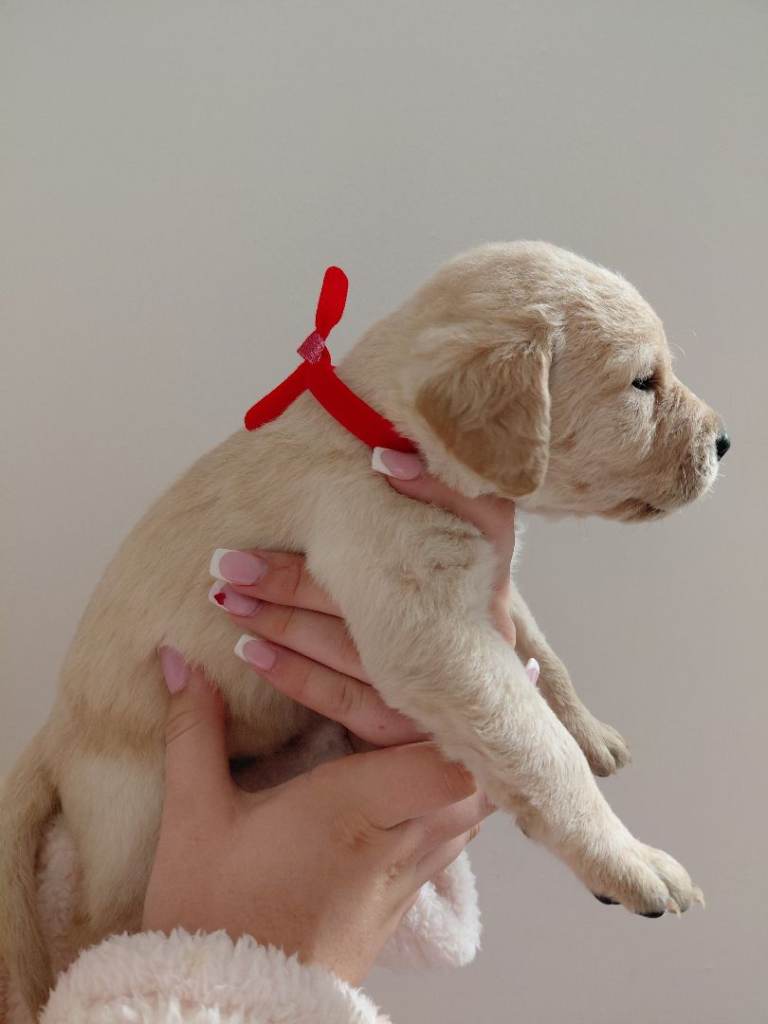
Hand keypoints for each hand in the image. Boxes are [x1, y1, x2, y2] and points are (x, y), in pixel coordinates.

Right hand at [144, 650, 492, 985]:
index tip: (446, 671)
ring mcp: (407, 876)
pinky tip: (434, 776)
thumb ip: (196, 731)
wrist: (230, 1010)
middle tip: (471, 680)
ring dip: (474, 763)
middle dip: (479, 732)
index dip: (460, 715)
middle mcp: (398, 842)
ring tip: (462, 718)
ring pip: (475, 811)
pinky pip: (454, 838)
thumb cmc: (214, 915)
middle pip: (481, 781)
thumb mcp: (195, 818)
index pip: (450, 761)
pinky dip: (460, 800)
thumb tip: (179, 660)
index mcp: (356, 812)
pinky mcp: (403, 900)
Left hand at [209, 451, 535, 746]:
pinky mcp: (413, 728)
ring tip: (226, 597)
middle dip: (294, 576)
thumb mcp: (459, 566)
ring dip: (280, 621)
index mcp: (486, 579)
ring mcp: (444, 683)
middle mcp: (473, 629)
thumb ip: (429, 512)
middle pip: (377, 593)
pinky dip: (293, 674)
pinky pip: (342, 699)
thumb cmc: (452, 620)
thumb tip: (382, 456)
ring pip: (349, 645)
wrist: (476, 713)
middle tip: (228, 559)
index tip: (378, 460)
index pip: (478, 520)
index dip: (430, 489)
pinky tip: (250, 652)